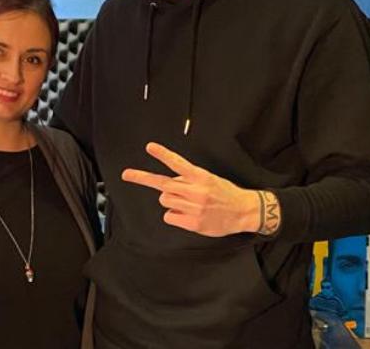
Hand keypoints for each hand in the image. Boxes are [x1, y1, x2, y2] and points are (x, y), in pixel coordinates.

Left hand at [121, 142, 262, 236]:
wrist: (243, 211)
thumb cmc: (224, 193)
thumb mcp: (208, 179)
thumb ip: (188, 180)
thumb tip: (168, 185)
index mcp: (200, 176)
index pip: (178, 163)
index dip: (163, 155)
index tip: (149, 147)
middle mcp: (196, 190)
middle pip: (162, 185)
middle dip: (147, 180)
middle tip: (126, 174)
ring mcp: (195, 207)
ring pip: (164, 201)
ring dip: (170, 201)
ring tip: (186, 203)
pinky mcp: (193, 223)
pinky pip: (169, 216)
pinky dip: (174, 216)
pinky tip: (188, 216)